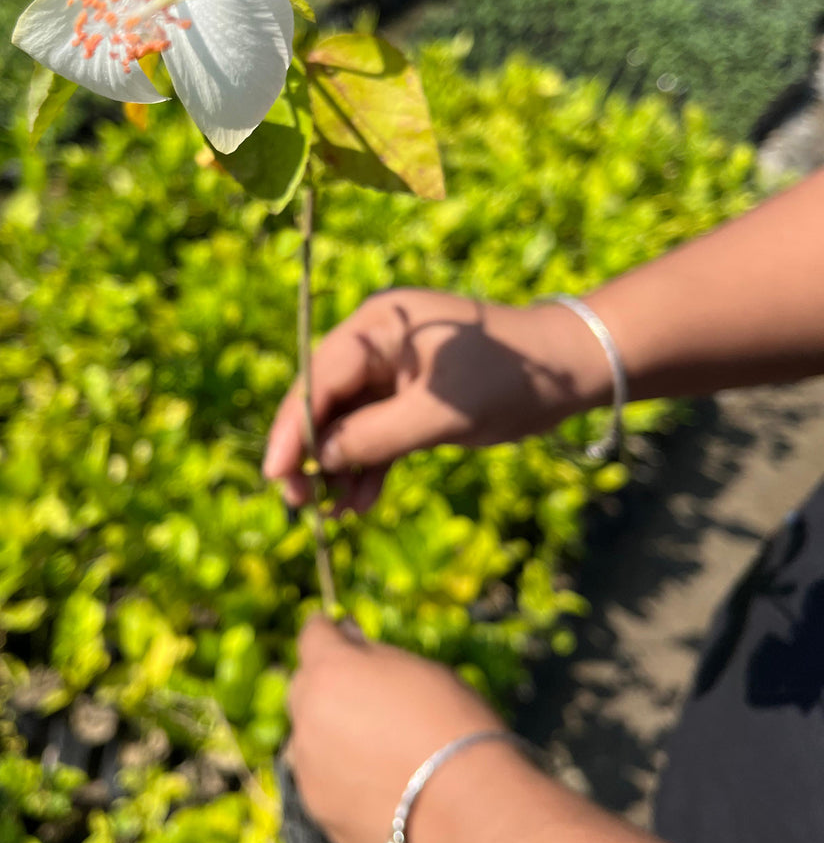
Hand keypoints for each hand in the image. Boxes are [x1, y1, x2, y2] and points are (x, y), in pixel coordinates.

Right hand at [263, 289, 607, 509]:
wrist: (570, 373)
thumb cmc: (507, 378)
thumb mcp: (439, 413)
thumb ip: (374, 436)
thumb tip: (318, 459)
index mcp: (377, 327)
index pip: (318, 378)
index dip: (292, 428)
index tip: (274, 473)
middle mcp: (376, 345)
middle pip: (324, 401)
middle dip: (309, 453)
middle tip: (295, 502)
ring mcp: (392, 374)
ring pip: (347, 424)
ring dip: (338, 468)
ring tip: (330, 515)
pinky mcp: (411, 400)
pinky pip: (375, 435)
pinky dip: (366, 467)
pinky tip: (359, 504)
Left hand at [287, 616, 507, 842]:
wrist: (468, 813)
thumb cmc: (453, 726)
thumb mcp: (420, 670)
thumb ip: (373, 657)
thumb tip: (349, 641)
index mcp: (329, 671)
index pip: (313, 634)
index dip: (331, 632)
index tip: (345, 636)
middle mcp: (306, 717)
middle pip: (304, 688)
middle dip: (327, 686)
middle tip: (367, 698)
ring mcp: (308, 769)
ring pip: (309, 740)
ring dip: (330, 736)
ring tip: (376, 752)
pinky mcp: (318, 814)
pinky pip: (322, 784)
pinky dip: (340, 779)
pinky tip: (378, 788)